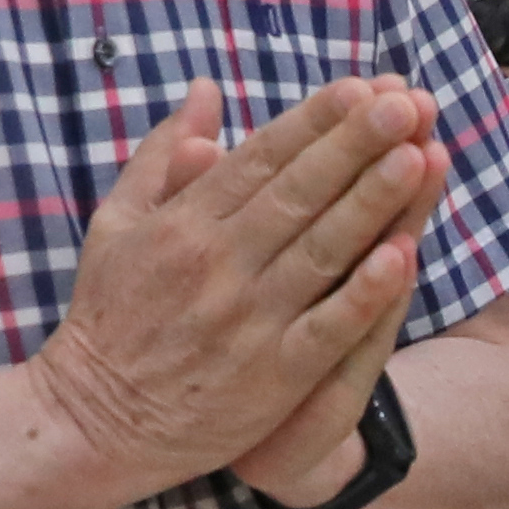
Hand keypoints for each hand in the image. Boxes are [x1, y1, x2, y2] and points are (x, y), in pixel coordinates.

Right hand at [37, 78, 438, 500]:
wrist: (93, 423)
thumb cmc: (109, 317)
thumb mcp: (117, 223)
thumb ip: (162, 155)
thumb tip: (206, 90)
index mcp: (184, 222)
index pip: (261, 159)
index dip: (314, 121)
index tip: (359, 85)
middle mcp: (218, 263)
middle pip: (299, 193)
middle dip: (354, 144)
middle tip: (405, 101)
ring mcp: (248, 320)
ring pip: (321, 250)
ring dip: (371, 202)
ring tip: (416, 155)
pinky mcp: (272, 375)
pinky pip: (327, 328)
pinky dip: (363, 294)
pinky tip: (402, 257)